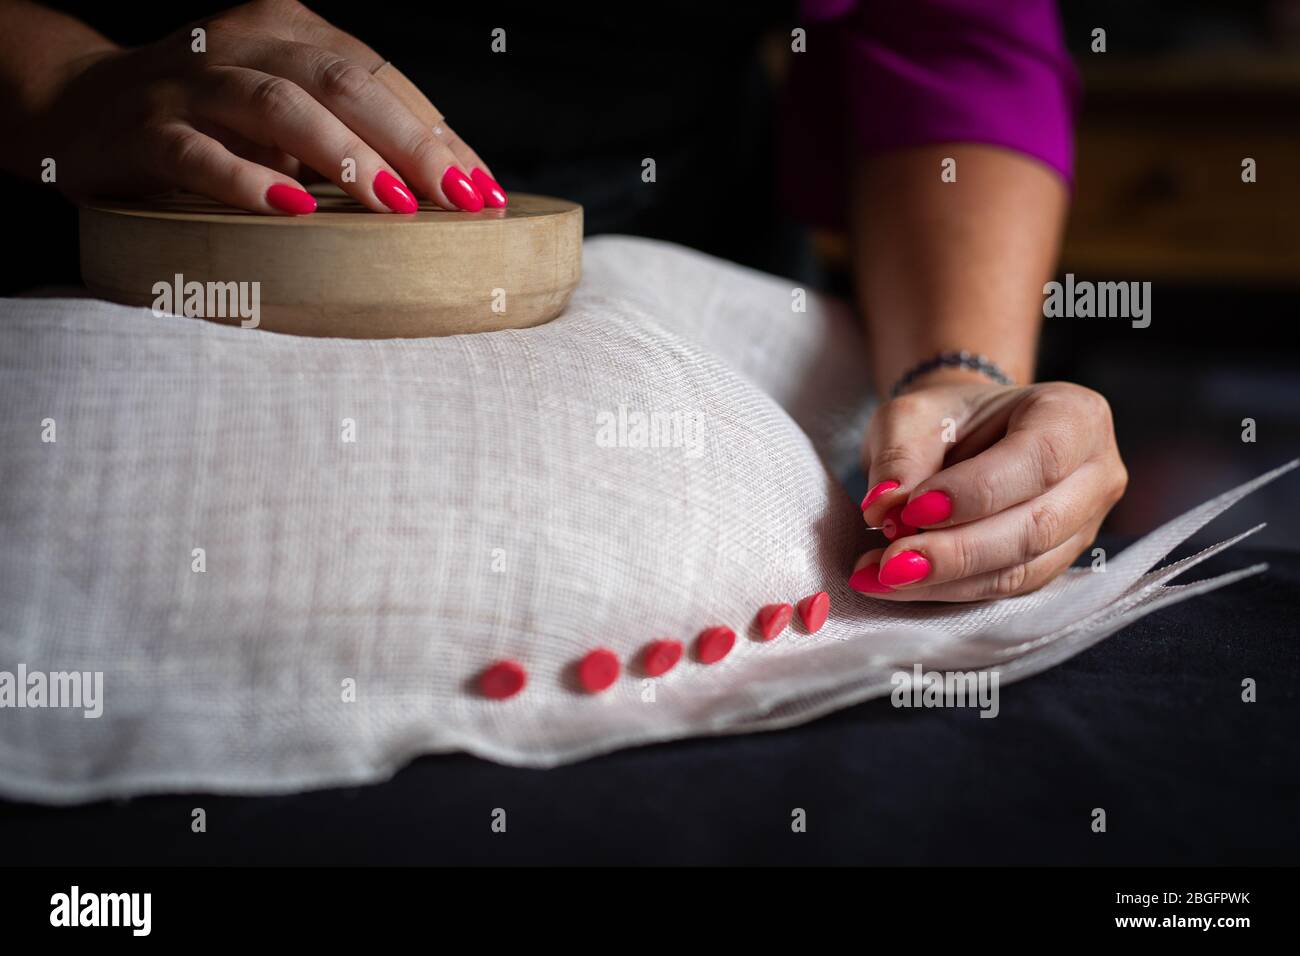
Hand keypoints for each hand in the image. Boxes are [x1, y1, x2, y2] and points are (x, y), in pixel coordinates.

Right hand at [31, 0, 503, 213]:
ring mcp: (191, 84)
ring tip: (395, 206)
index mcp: (289, 29)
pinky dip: (248, 182)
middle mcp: (243, 43)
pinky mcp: (145, 132)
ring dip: (342, 157)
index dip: (437, 134)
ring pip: (277, 106)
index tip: (486, 190)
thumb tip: (453, 188)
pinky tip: (291, 211)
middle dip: (410, 143)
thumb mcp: (288, 113)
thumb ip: (354, 133)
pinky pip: (199, 154)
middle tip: (460, 199)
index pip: (381, 78)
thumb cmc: (213, 121)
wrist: (80, 107)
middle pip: (342, 83)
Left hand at [852, 371, 1127, 600]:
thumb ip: (899, 457)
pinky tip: (896, 585)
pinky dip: (947, 591)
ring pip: (1022, 569)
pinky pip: (1006, 590)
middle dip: (958, 551)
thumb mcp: (912, 415)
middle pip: (1037, 526)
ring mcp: (1083, 527)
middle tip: (890, 562)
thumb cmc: (946, 417)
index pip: (1038, 459)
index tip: (913, 510)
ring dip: (946, 581)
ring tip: (881, 576)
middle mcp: (1095, 474)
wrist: (967, 436)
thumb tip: (885, 508)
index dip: (976, 492)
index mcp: (1074, 417)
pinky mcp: (1056, 566)